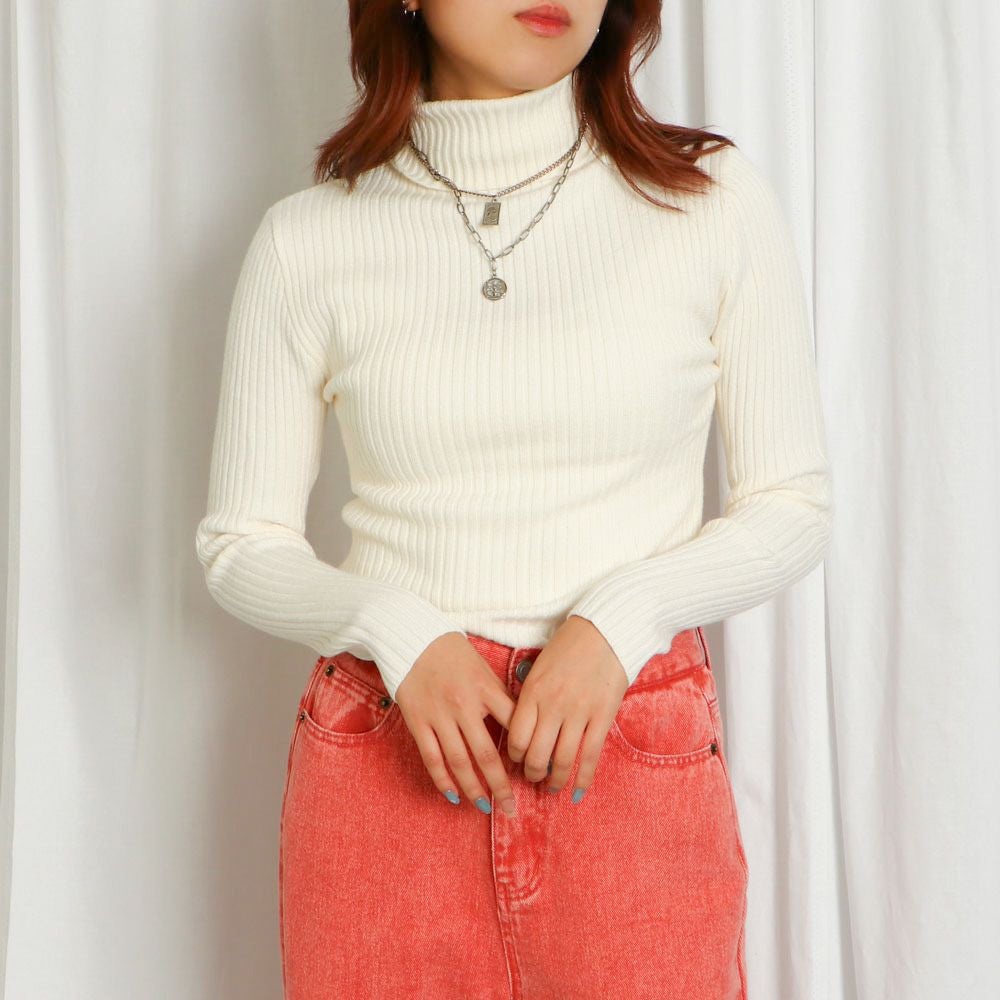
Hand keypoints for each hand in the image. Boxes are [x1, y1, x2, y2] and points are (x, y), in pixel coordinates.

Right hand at [394, 632, 518, 815]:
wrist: (413, 639)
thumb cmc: (453, 653)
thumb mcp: (484, 669)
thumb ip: (499, 697)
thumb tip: (522, 726)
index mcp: (485, 689)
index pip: (513, 725)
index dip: (525, 751)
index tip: (533, 771)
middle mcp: (463, 705)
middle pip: (486, 754)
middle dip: (500, 785)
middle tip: (511, 807)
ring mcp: (439, 716)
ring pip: (459, 762)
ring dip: (473, 789)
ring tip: (484, 807)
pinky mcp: (418, 721)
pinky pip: (432, 757)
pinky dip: (442, 779)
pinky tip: (453, 794)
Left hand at [505, 615, 627, 800]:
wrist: (606, 630)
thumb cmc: (569, 646)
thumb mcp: (539, 667)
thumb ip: (530, 696)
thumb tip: (522, 726)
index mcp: (533, 692)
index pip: (516, 737)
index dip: (514, 757)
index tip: (516, 762)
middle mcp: (553, 705)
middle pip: (536, 755)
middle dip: (532, 774)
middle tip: (533, 779)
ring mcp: (579, 713)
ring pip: (562, 760)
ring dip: (555, 781)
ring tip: (552, 788)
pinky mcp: (603, 716)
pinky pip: (590, 756)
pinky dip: (583, 779)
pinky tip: (577, 792)